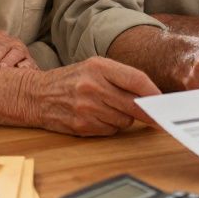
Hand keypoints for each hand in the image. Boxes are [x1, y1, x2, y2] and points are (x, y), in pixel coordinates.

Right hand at [33, 58, 160, 136]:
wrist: (36, 95)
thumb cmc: (70, 80)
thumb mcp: (93, 67)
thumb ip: (120, 77)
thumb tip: (150, 94)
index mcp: (98, 67)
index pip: (136, 79)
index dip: (153, 92)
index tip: (163, 100)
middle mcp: (92, 86)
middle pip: (134, 104)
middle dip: (148, 112)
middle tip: (158, 116)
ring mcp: (86, 108)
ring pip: (124, 120)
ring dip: (124, 117)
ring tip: (109, 108)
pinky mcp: (82, 126)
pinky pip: (110, 130)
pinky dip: (110, 126)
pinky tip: (98, 117)